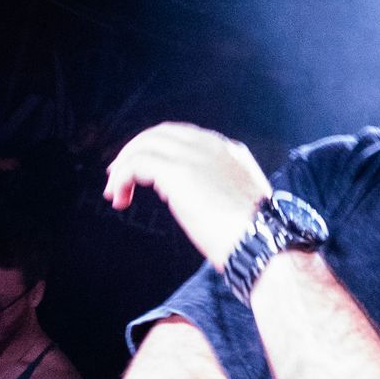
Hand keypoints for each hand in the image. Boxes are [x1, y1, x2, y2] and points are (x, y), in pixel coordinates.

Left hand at [105, 124, 271, 268]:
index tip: (144, 172)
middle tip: (119, 175)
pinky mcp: (178, 171)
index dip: (160, 150)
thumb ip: (222, 196)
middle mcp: (213, 147)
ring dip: (124, 166)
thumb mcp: (243, 207)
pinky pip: (137, 163)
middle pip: (161, 134)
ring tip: (115, 191)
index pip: (185, 138)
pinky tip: (120, 196)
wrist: (265, 244)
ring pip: (145, 145)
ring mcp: (195, 156)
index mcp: (231, 153)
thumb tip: (201, 206)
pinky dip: (123, 176)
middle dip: (136, 151)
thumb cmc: (257, 239)